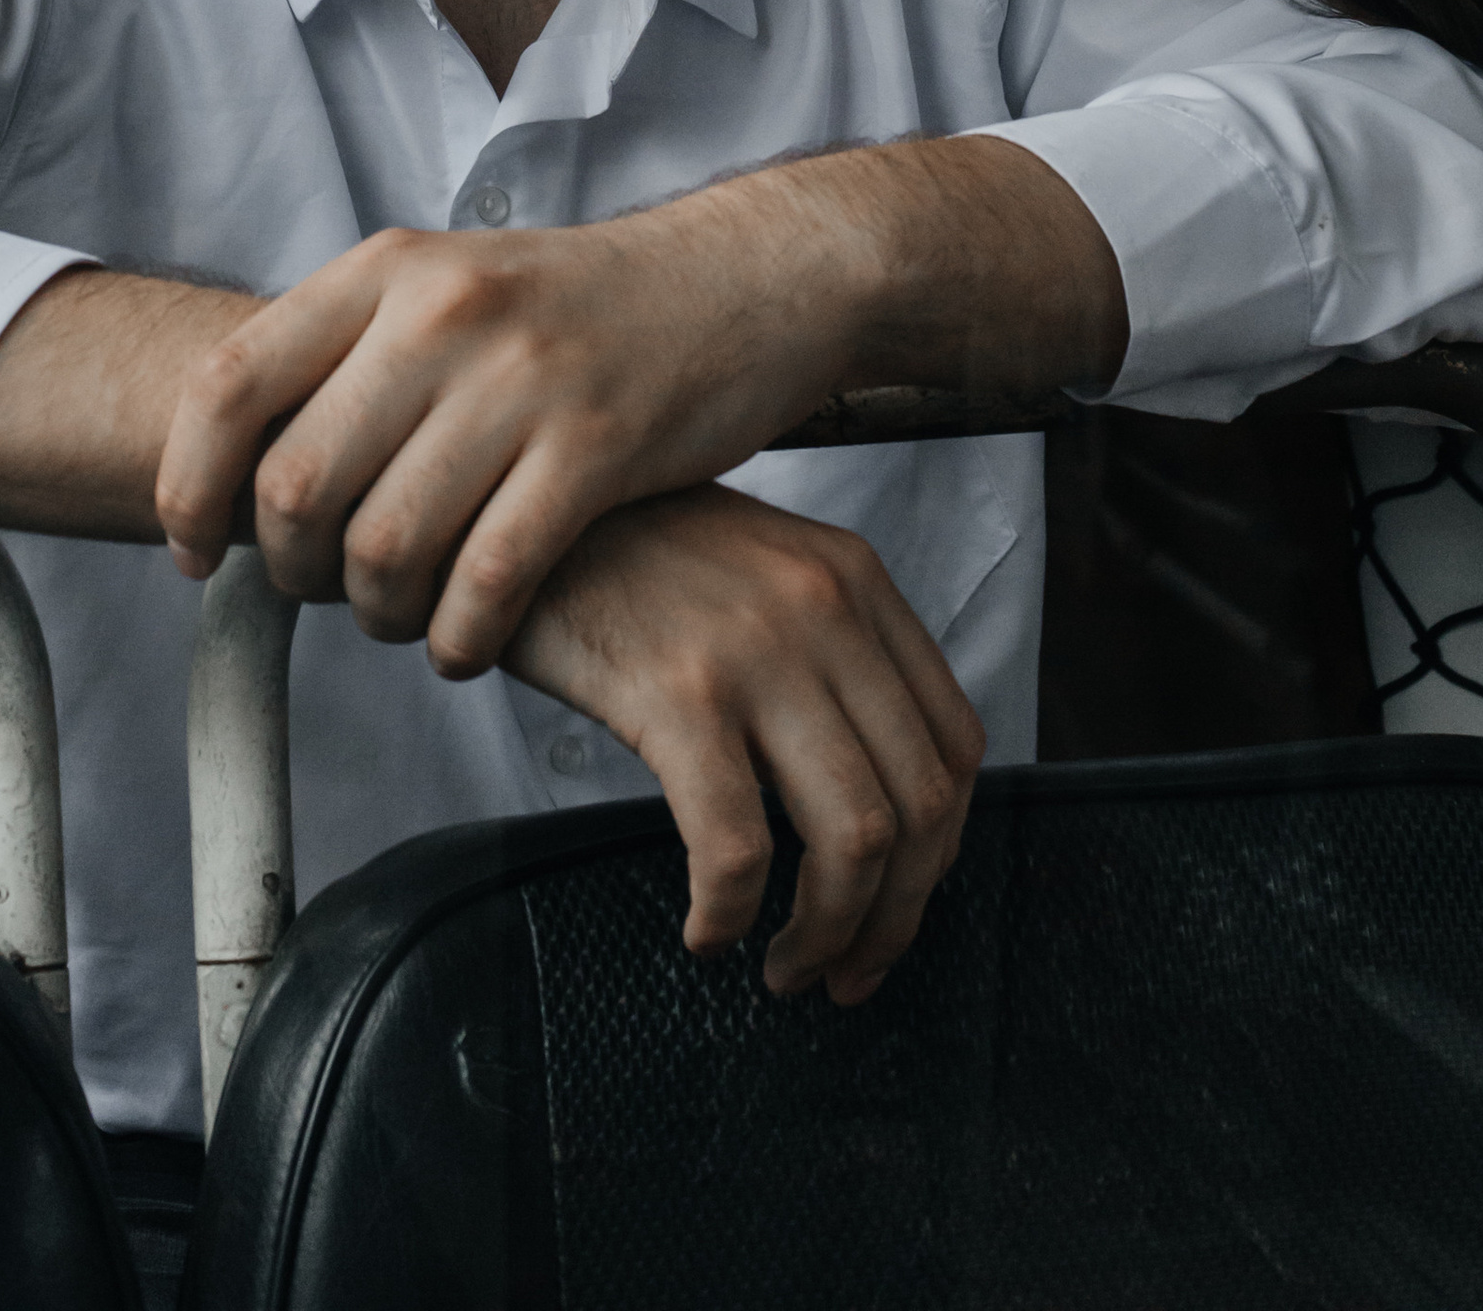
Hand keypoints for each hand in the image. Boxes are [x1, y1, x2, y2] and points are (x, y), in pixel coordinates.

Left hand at [157, 203, 838, 669]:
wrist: (742, 280)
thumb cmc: (579, 310)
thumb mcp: (452, 288)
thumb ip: (349, 358)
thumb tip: (234, 478)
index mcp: (390, 268)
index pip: (229, 385)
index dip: (189, 487)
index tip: (196, 552)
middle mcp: (445, 310)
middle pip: (298, 488)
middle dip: (292, 572)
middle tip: (330, 590)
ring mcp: (523, 376)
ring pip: (385, 549)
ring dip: (378, 616)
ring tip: (405, 615)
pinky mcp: (598, 445)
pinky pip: (486, 582)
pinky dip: (458, 639)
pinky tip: (468, 640)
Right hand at [504, 487, 983, 1003]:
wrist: (526, 513)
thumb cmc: (634, 557)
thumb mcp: (764, 572)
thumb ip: (829, 652)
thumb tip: (871, 799)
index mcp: (857, 583)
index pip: (956, 745)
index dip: (940, 853)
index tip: (899, 907)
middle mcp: (827, 612)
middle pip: (919, 806)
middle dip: (895, 917)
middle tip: (848, 970)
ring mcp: (757, 653)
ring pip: (852, 838)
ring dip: (828, 932)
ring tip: (787, 967)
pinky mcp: (679, 696)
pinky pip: (737, 847)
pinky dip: (732, 913)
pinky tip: (707, 931)